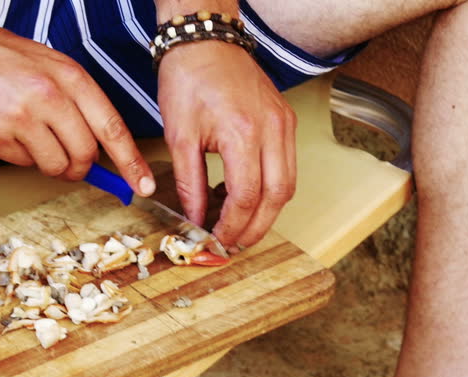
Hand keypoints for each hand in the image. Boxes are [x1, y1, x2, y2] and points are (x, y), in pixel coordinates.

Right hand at [0, 20, 154, 195]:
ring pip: (55, 167)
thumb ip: (77, 103)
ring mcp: (21, 119)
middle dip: (82, 168)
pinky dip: (21, 157)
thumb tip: (98, 147)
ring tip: (34, 141)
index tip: (142, 184)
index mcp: (69, 76)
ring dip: (51, 165)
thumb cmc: (0, 57)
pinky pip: (23, 165)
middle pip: (85, 155)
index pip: (111, 127)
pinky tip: (9, 133)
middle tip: (73, 164)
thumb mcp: (50, 65)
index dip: (131, 162)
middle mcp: (49, 97)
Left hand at [158, 41, 296, 248]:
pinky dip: (270, 187)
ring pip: (288, 184)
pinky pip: (287, 164)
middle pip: (277, 196)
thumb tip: (195, 217)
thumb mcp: (179, 136)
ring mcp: (283, 124)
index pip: (246, 196)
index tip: (217, 240)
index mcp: (243, 133)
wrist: (205, 42)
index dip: (233, 225)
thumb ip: (189, 182)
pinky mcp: (285, 119)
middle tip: (235, 243)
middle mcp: (272, 130)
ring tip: (242, 226)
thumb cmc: (188, 80)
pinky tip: (246, 195)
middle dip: (257, 227)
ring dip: (268, 211)